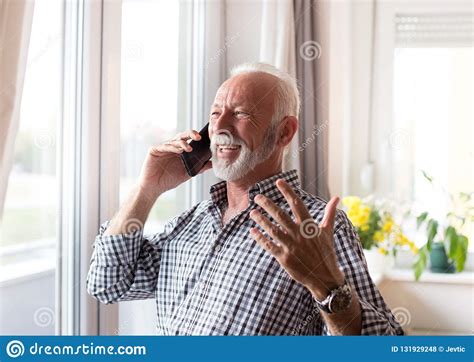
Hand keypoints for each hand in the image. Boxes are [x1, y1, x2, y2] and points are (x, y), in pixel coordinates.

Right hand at [138, 130, 211, 198]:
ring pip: (174, 141)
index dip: (197, 137)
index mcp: (180, 150)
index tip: (207, 138)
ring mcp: (163, 147)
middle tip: (199, 137)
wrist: (154, 188)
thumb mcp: (187, 173)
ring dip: (182, 143)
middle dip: (191, 134)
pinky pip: (164, 146)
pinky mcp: (154, 150)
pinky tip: (179, 150)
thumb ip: (199, 167)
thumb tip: (212, 163)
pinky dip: (172, 147)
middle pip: (182, 136)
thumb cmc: (169, 180)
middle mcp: (172, 147)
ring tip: (189, 148)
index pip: (190, 140)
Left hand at [249, 179, 343, 299]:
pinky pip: (269, 246)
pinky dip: (260, 238)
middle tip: (257, 197)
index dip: (288, 192)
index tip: (278, 182)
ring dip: (261, 220)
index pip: (297, 204)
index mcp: (310, 226)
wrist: (325, 278)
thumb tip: (337, 198)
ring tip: (252, 212)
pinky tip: (252, 231)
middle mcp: (299, 234)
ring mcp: (291, 246)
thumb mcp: (328, 232)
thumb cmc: (326, 253)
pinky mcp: (284, 258)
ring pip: (272, 229)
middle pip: (280, 215)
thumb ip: (330, 213)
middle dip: (268, 204)